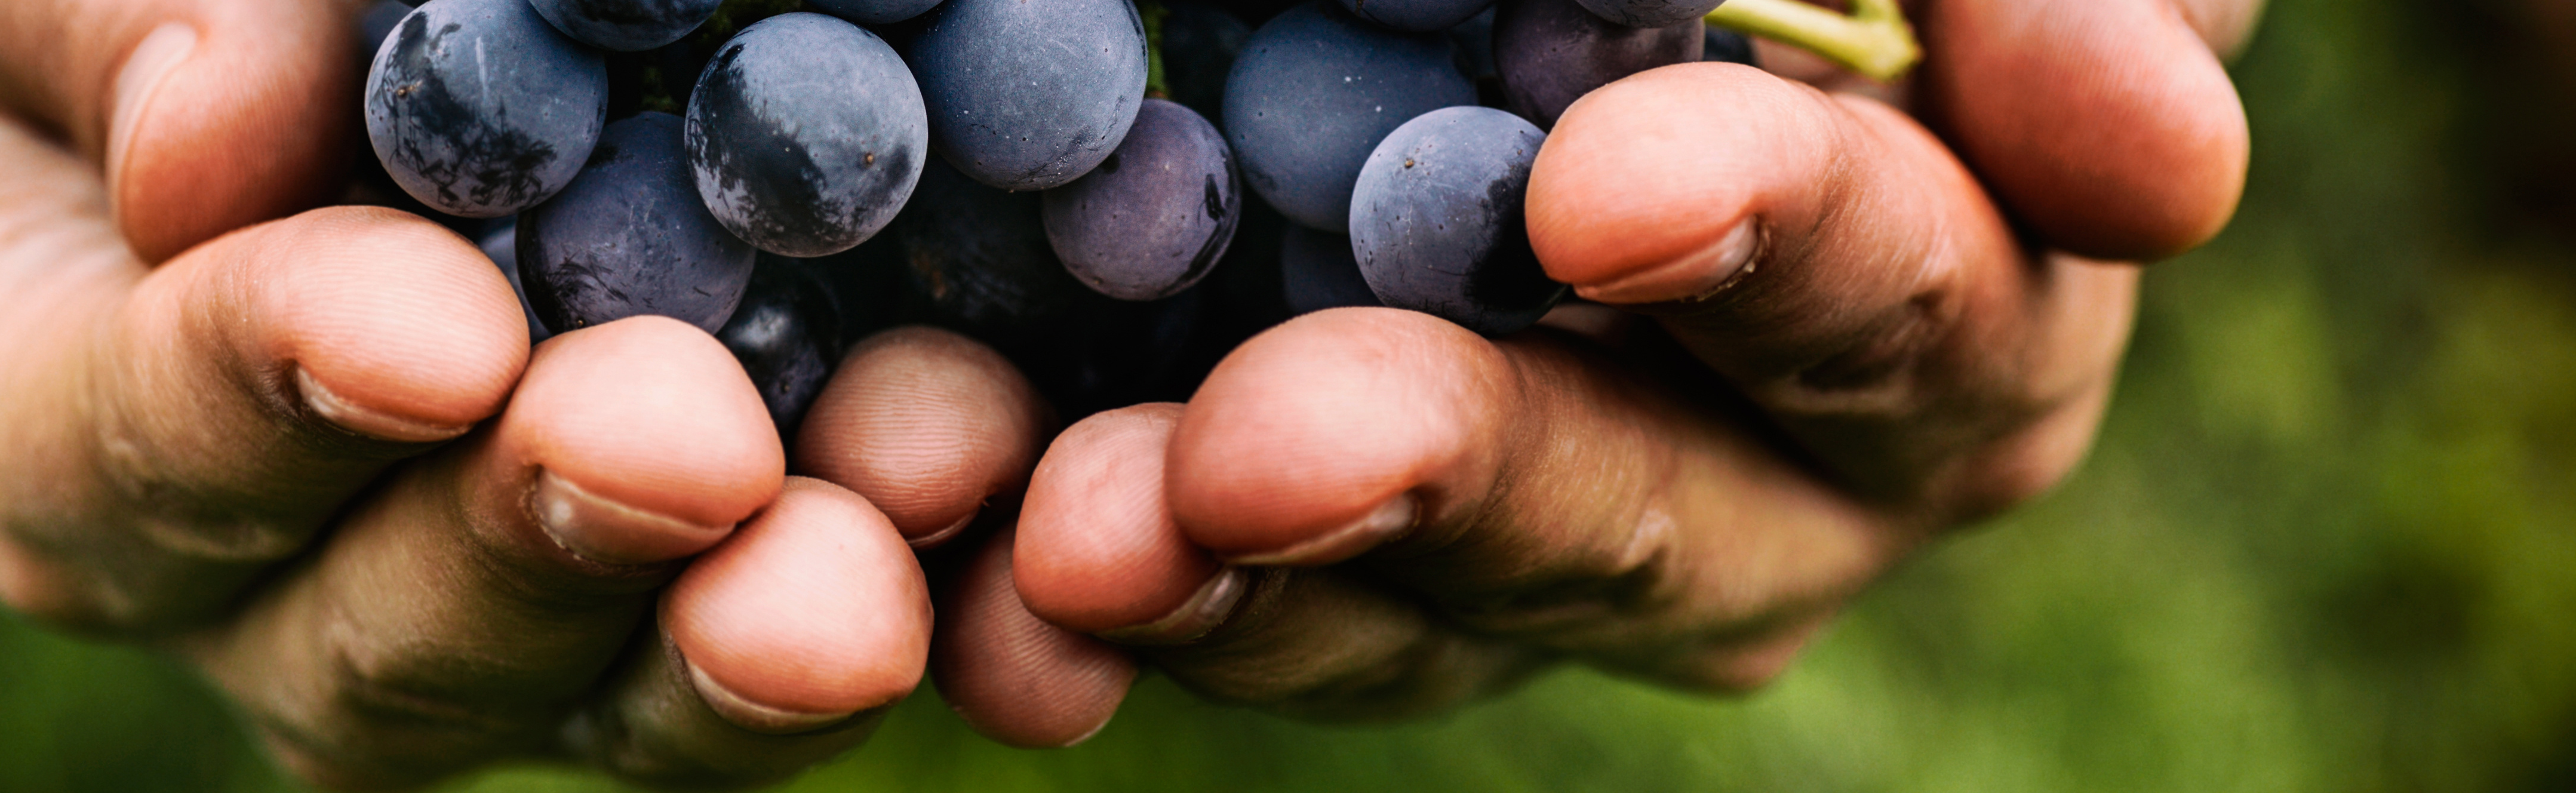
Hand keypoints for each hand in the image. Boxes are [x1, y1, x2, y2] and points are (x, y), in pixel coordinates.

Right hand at [0, 0, 992, 785]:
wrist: (427, 25)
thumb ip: (120, 31)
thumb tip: (205, 150)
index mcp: (93, 421)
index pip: (141, 441)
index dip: (276, 388)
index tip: (438, 331)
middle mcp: (292, 581)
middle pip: (385, 639)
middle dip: (543, 544)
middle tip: (687, 449)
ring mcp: (527, 627)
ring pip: (614, 698)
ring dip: (747, 639)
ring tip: (869, 565)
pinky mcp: (738, 608)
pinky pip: (822, 653)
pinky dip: (935, 627)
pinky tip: (1021, 583)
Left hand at [927, 0, 2262, 745]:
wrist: (1532, 20)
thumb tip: (2156, 153)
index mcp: (1960, 286)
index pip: (1903, 285)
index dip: (1785, 243)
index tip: (1609, 189)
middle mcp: (1791, 469)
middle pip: (1648, 512)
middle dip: (1456, 475)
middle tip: (1262, 447)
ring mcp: (1572, 543)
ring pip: (1432, 611)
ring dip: (1257, 587)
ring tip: (1083, 542)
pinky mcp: (1378, 573)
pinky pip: (1265, 621)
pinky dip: (1133, 612)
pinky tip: (1002, 586)